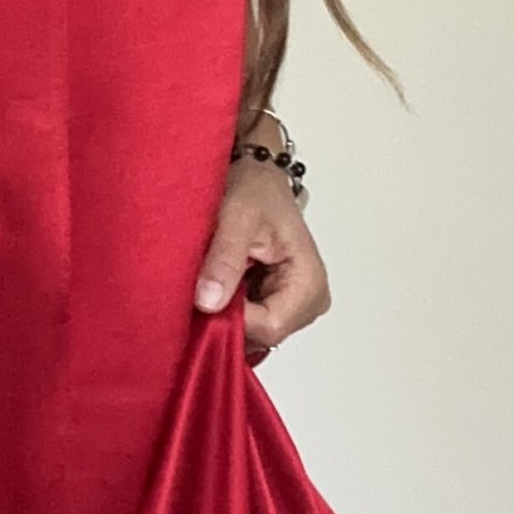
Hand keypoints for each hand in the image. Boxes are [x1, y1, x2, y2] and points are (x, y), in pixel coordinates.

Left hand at [194, 143, 329, 361]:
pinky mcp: (274, 306)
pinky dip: (225, 309)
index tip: (204, 292)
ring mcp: (291, 307)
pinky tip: (217, 284)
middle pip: (260, 336)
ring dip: (223, 313)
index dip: (232, 318)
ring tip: (212, 277)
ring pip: (250, 334)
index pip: (269, 328)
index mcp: (309, 283)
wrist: (256, 177)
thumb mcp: (236, 217)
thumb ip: (224, 260)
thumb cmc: (255, 190)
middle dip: (226, 316)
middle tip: (204, 281)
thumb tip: (209, 302)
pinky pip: (246, 325)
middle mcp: (308, 302)